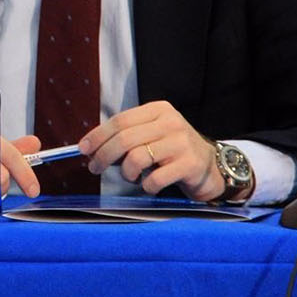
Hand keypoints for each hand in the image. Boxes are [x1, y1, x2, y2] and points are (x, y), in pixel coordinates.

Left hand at [77, 100, 239, 201]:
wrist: (212, 167)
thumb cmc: (174, 152)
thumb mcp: (153, 135)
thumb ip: (128, 137)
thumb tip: (92, 148)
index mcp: (158, 110)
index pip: (120, 121)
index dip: (98, 136)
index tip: (83, 149)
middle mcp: (170, 122)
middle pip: (124, 139)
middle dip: (103, 156)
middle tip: (94, 168)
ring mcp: (181, 143)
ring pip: (137, 158)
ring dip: (126, 173)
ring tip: (130, 177)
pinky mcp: (189, 164)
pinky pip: (154, 178)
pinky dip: (146, 186)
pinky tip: (150, 185)